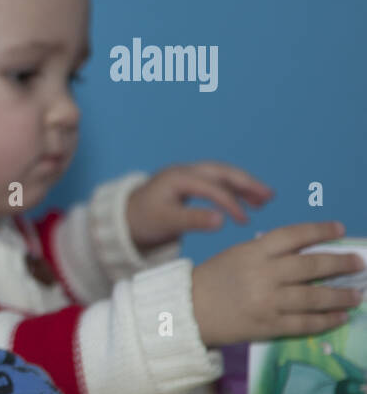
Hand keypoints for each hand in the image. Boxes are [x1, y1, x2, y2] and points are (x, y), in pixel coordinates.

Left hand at [126, 162, 273, 252]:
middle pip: (221, 172)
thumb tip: (222, 221)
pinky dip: (232, 190)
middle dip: (246, 183)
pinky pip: (215, 182)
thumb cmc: (143, 220)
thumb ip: (193, 220)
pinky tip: (246, 201)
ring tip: (265, 199)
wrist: (124, 218)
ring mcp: (187, 175)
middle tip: (269, 196)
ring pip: (221, 175)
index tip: (245, 220)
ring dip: (243, 185)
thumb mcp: (167, 222)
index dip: (230, 202)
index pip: (211, 188)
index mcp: (178, 178)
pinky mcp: (189, 183)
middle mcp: (184, 171)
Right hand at [192, 221, 364, 346]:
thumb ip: (266, 254)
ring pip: (314, 297)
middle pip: (312, 266)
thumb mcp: (235, 256)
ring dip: (341, 296)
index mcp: (253, 252)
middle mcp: (263, 275)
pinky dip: (327, 320)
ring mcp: (267, 302)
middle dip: (341, 263)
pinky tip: (340, 316)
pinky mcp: (268, 326)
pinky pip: (305, 323)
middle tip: (359, 263)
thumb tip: (307, 256)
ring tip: (357, 294)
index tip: (340, 229)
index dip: (320, 230)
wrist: (185, 312)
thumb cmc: (210, 281)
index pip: (294, 235)